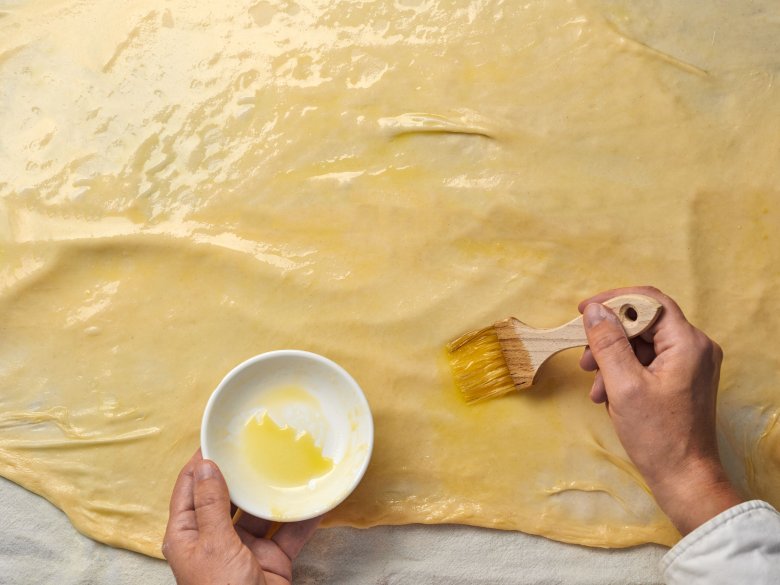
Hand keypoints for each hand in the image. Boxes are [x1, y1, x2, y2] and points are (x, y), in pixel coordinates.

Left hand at [163, 450, 319, 584]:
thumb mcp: (214, 545)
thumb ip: (212, 504)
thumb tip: (204, 464)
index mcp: (187, 534)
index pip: (189, 487)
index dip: (201, 461)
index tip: (219, 436)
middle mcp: (215, 539)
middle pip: (228, 497)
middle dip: (243, 473)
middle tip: (258, 443)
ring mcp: (244, 550)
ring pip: (261, 512)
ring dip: (275, 493)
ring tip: (289, 463)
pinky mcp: (271, 561)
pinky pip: (288, 533)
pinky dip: (303, 517)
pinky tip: (316, 499)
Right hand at [578, 286, 742, 534]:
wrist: (684, 478)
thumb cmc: (657, 435)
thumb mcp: (624, 385)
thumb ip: (607, 343)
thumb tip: (594, 310)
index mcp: (687, 342)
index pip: (649, 301)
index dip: (613, 301)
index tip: (583, 311)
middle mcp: (695, 346)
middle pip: (644, 323)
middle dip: (609, 338)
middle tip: (585, 359)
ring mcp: (691, 364)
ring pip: (642, 344)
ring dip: (613, 359)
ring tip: (594, 386)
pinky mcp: (683, 379)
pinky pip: (648, 362)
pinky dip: (624, 372)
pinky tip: (607, 395)